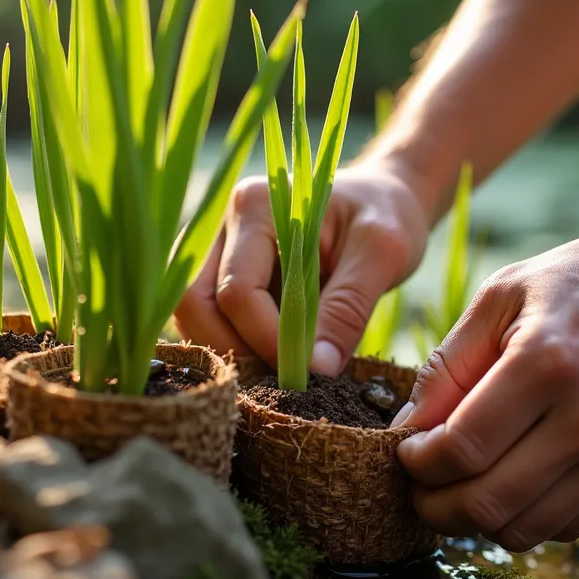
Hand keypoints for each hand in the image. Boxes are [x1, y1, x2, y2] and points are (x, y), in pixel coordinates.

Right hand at [173, 165, 430, 373]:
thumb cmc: (385, 215)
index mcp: (257, 206)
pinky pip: (208, 319)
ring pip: (192, 315)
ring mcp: (217, 249)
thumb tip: (316, 370)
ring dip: (230, 351)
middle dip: (235, 351)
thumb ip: (348, 307)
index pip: (238, 289)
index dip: (267, 339)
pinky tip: (273, 357)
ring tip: (281, 369)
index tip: (308, 371)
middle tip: (285, 378)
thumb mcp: (383, 254)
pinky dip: (234, 345)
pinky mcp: (221, 273)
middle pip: (195, 304)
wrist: (383, 200)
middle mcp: (223, 224)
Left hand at [393, 220, 578, 550]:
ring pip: (525, 529)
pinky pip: (567, 526)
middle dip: (435, 505)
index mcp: (547, 362)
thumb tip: (405, 427)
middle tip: (420, 485)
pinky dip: (526, 517)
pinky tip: (512, 481)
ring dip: (477, 520)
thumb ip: (449, 364)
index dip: (418, 463)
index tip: (407, 450)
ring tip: (461, 486)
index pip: (461, 449)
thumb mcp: (504, 294)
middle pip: (487, 504)